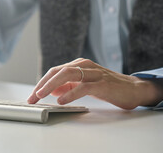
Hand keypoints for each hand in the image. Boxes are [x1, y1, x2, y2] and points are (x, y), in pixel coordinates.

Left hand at [27, 58, 161, 109]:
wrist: (133, 89)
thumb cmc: (107, 87)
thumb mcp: (83, 84)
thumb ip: (68, 85)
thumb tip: (51, 90)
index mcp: (78, 65)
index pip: (54, 71)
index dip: (41, 83)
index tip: (32, 95)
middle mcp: (84, 65)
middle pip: (57, 71)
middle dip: (42, 84)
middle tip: (33, 97)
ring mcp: (93, 73)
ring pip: (67, 74)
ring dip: (51, 85)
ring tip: (41, 95)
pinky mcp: (102, 83)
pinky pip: (83, 87)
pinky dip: (70, 93)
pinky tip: (61, 100)